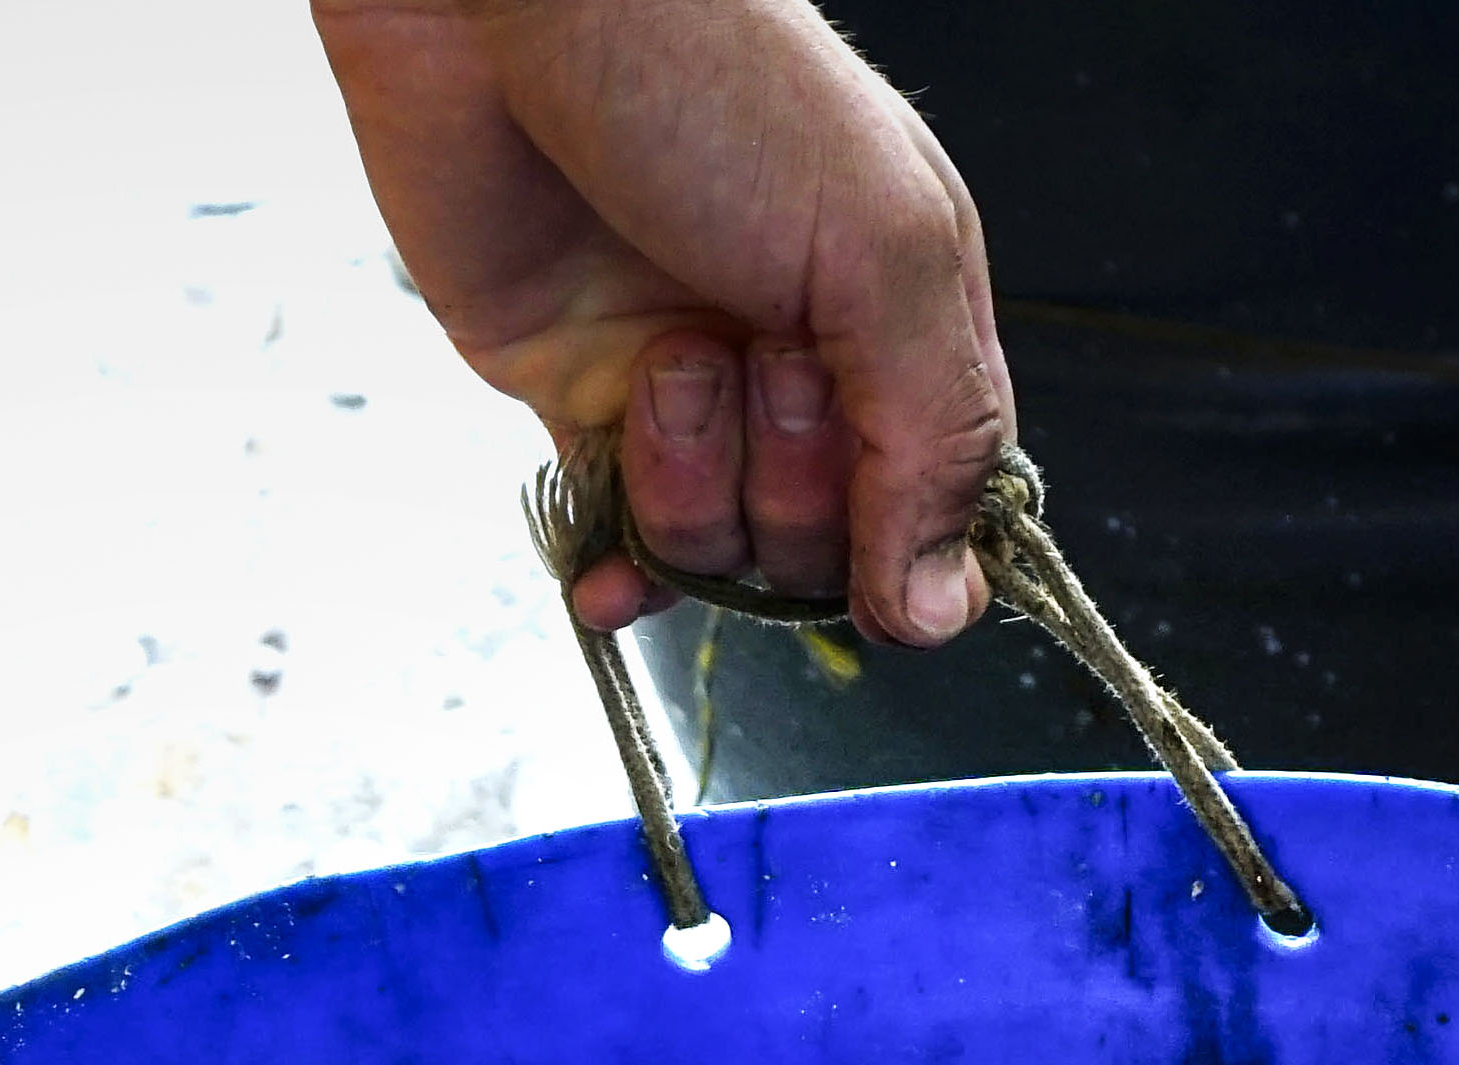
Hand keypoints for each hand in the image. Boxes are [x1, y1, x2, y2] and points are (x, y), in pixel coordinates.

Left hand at [312, 0, 1010, 642]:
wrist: (512, 5)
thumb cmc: (711, 75)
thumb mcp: (880, 246)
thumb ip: (932, 436)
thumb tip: (941, 610)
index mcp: (905, 307)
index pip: (946, 488)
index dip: (915, 536)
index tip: (884, 531)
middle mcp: (803, 355)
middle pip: (830, 540)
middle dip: (794, 483)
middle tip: (763, 361)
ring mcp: (688, 385)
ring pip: (722, 551)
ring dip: (694, 482)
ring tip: (669, 361)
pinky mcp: (577, 399)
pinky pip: (617, 539)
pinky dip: (618, 569)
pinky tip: (609, 574)